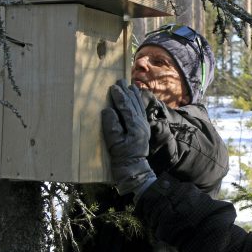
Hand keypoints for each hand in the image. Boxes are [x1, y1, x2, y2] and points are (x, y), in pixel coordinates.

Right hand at [101, 79, 156, 197]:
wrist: (134, 170)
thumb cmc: (122, 159)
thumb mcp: (114, 144)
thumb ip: (111, 126)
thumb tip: (108, 110)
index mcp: (135, 127)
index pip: (126, 107)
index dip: (119, 96)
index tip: (113, 87)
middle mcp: (142, 124)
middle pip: (134, 104)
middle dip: (127, 92)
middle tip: (121, 80)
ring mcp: (144, 126)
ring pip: (139, 107)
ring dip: (134, 95)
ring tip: (130, 85)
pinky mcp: (143, 130)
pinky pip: (141, 112)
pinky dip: (138, 103)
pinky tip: (135, 99)